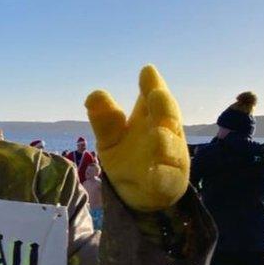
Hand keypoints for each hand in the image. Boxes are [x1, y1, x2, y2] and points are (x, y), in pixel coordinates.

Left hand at [85, 65, 189, 211]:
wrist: (139, 194)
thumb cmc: (128, 157)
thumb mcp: (111, 138)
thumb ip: (105, 119)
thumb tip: (93, 95)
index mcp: (151, 118)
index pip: (153, 97)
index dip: (152, 84)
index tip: (147, 70)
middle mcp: (165, 134)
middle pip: (167, 117)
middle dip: (163, 106)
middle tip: (155, 93)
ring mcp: (169, 159)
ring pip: (170, 148)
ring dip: (165, 141)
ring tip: (157, 134)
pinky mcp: (166, 183)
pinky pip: (165, 179)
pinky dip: (162, 175)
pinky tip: (155, 171)